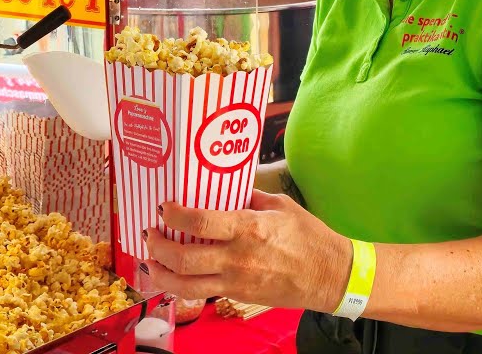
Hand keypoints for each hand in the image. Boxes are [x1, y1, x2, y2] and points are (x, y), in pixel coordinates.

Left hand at [143, 190, 349, 311]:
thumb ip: (248, 196)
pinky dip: (179, 286)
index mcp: (248, 228)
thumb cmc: (309, 237)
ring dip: (160, 273)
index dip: (173, 215)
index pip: (199, 223)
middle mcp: (237, 257)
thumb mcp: (279, 205)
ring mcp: (236, 281)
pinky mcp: (238, 296)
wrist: (331, 276)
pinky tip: (171, 276)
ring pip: (184, 285)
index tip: (164, 207)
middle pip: (182, 258)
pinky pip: (200, 294)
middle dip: (157, 245)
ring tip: (150, 260)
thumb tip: (222, 185)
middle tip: (151, 232)